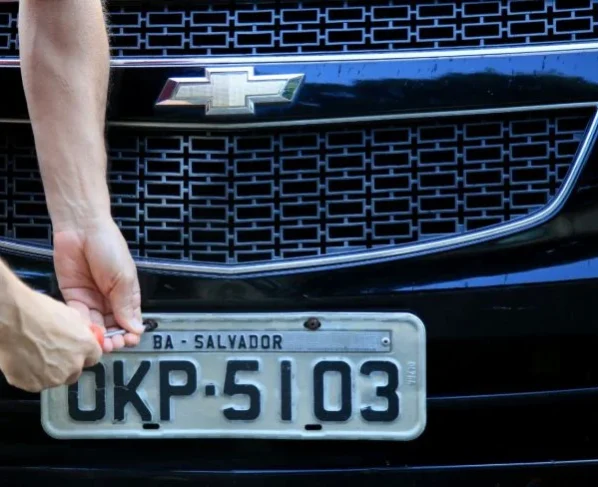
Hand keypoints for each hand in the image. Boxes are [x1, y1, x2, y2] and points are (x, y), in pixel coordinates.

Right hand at [0, 285, 101, 392]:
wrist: (13, 320)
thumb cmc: (39, 313)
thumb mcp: (71, 315)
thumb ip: (81, 331)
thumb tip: (83, 334)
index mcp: (85, 348)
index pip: (93, 358)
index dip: (83, 354)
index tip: (76, 350)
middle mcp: (73, 366)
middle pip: (75, 372)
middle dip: (67, 365)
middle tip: (52, 352)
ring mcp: (53, 378)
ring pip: (55, 379)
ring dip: (48, 371)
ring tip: (34, 353)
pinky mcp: (33, 385)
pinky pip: (35, 383)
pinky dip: (30, 375)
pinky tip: (24, 360)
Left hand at [52, 218, 143, 352]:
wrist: (81, 230)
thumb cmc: (108, 246)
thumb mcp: (123, 277)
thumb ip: (126, 305)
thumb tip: (136, 328)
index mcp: (127, 295)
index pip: (131, 321)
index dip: (130, 333)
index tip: (129, 340)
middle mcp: (110, 300)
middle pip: (113, 327)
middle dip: (114, 338)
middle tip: (112, 344)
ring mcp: (92, 300)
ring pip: (96, 326)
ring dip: (98, 336)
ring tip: (99, 342)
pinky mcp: (74, 298)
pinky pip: (79, 318)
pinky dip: (82, 327)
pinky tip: (86, 331)